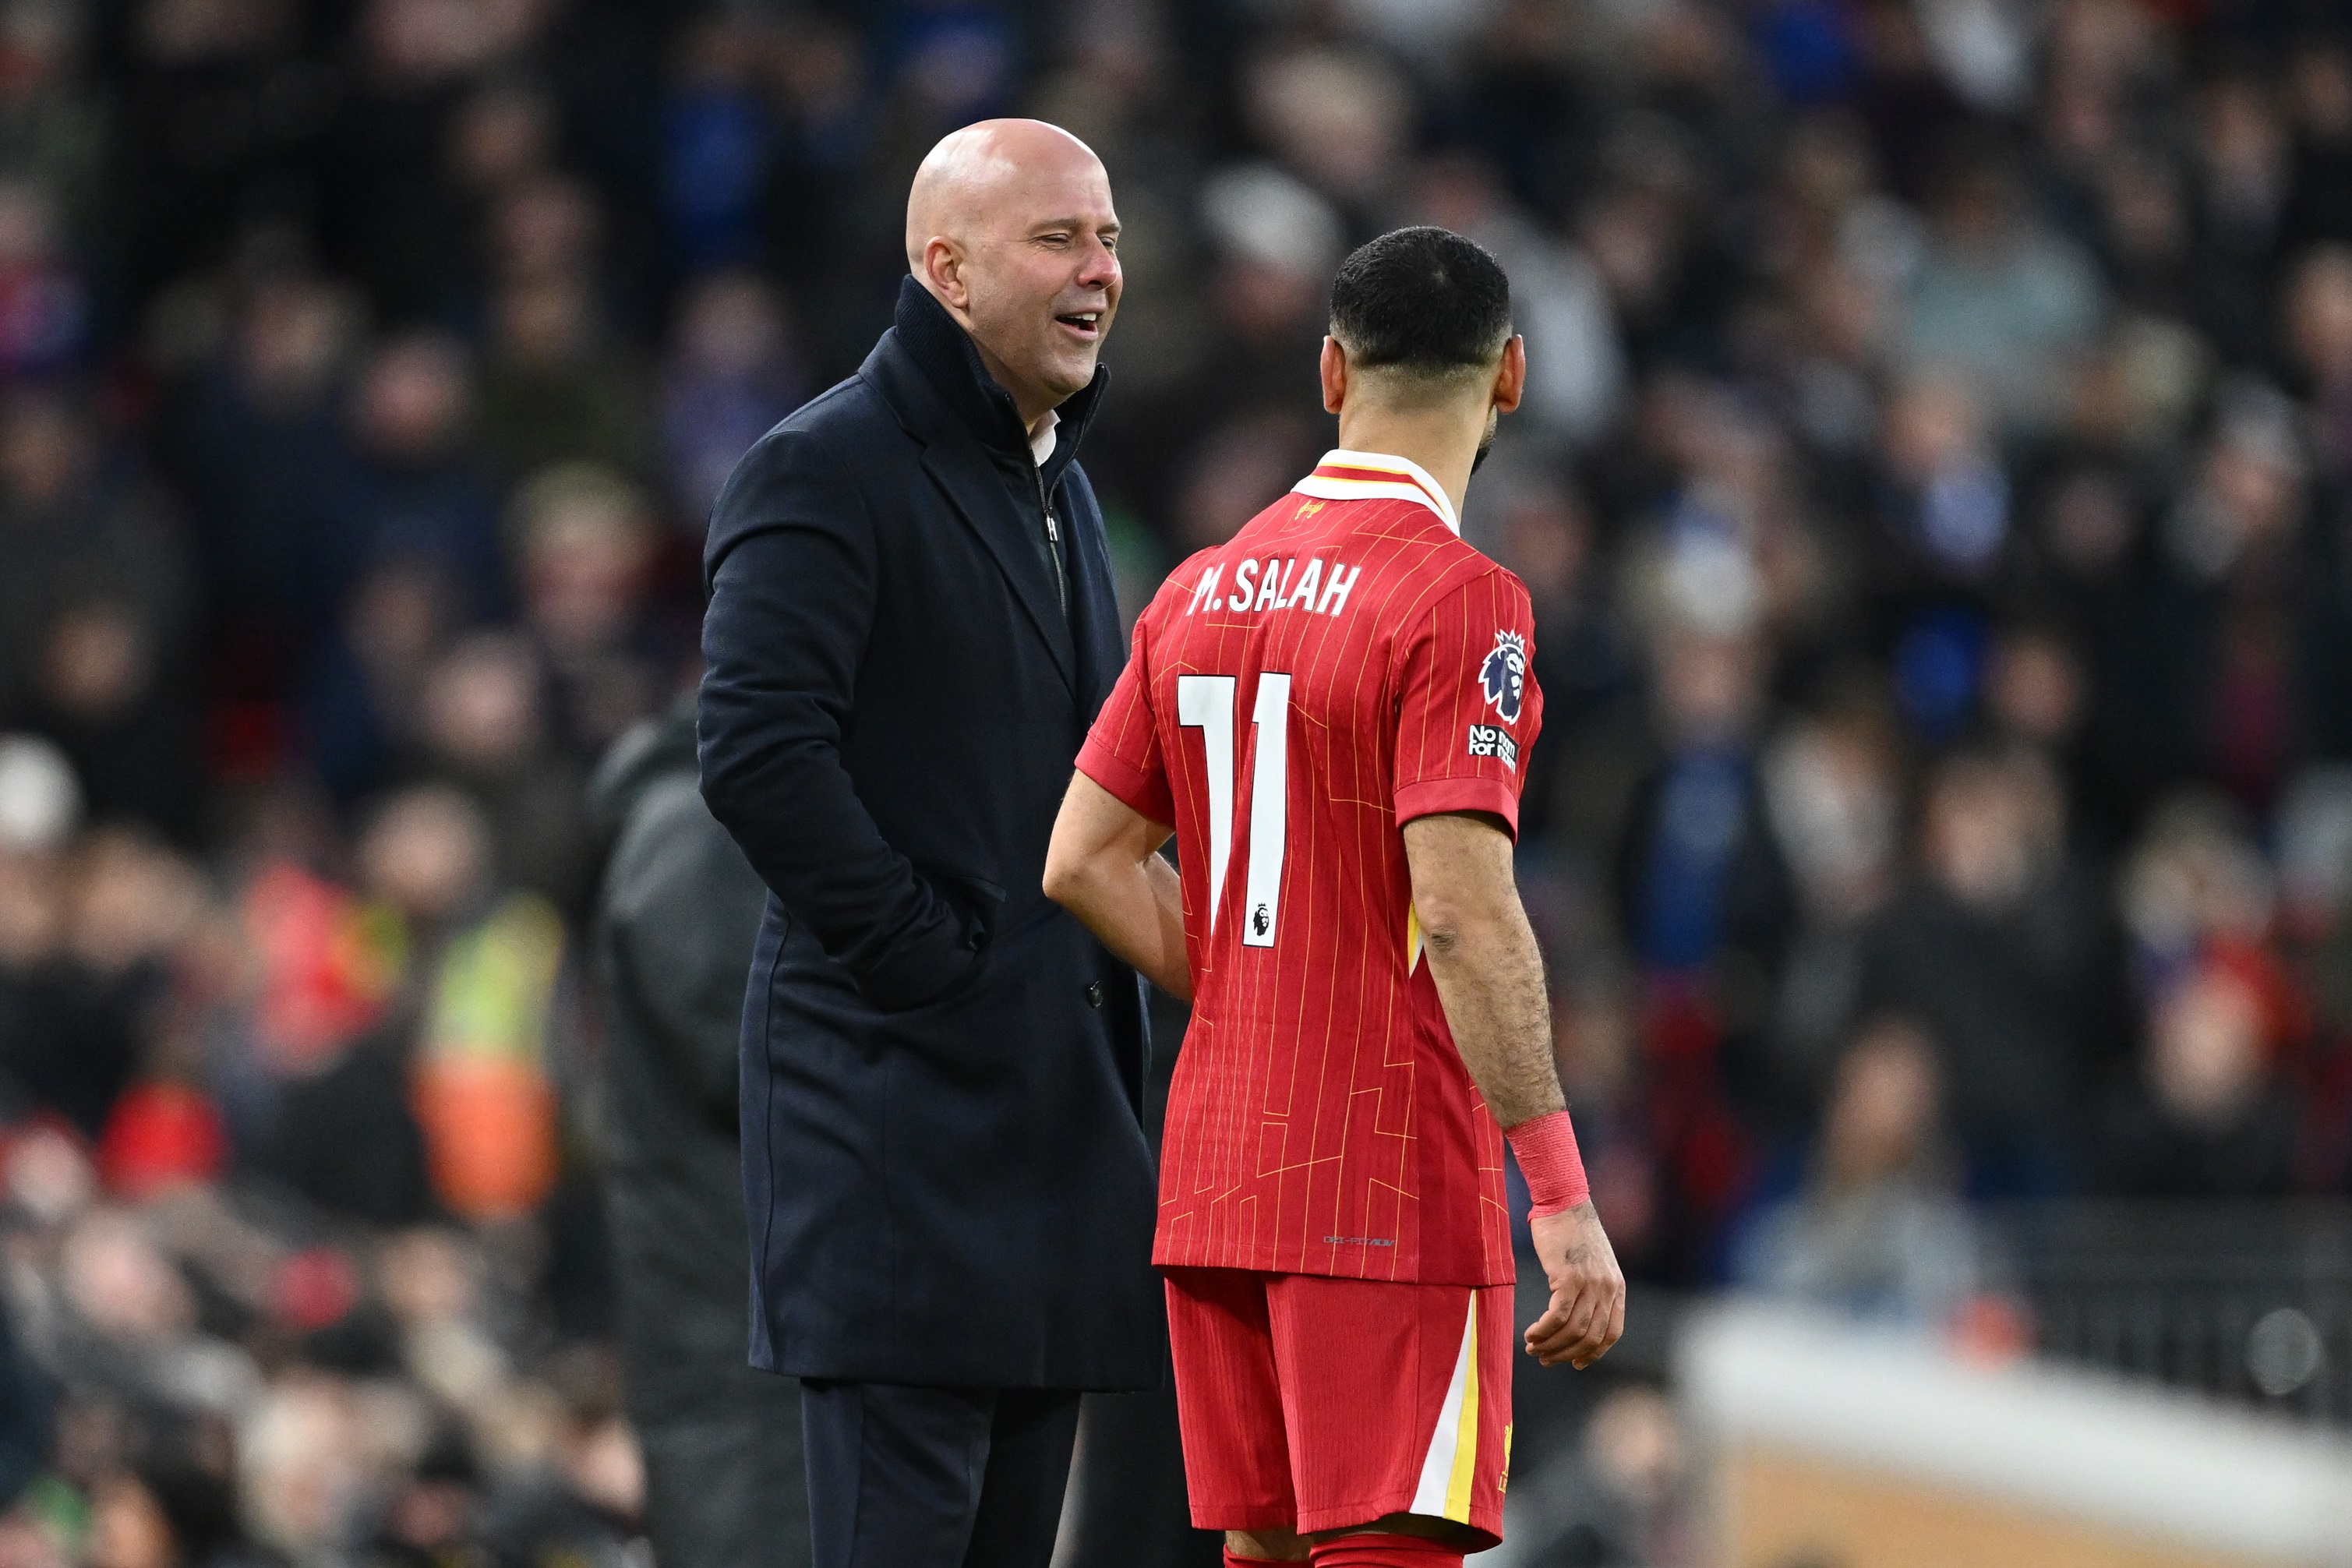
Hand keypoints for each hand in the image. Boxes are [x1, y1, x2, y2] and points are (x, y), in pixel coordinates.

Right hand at [1523, 1201, 1623, 1368]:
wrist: (1563, 1201)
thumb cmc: (1571, 1231)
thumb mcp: (1592, 1263)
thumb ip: (1591, 1288)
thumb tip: (1574, 1318)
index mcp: (1617, 1287)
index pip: (1612, 1333)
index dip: (1594, 1353)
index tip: (1576, 1363)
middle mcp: (1607, 1288)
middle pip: (1590, 1337)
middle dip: (1566, 1354)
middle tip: (1544, 1358)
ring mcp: (1590, 1283)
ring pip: (1573, 1330)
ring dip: (1550, 1345)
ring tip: (1532, 1347)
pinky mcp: (1569, 1277)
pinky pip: (1558, 1316)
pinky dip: (1543, 1330)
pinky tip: (1531, 1333)